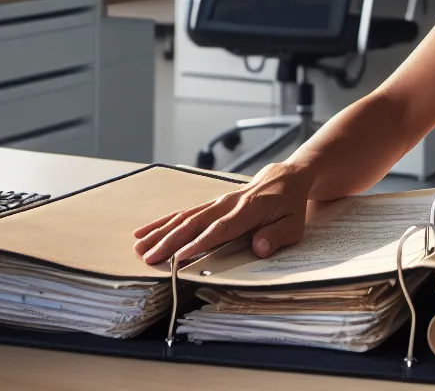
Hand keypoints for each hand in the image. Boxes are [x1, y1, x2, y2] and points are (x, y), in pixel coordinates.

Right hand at [132, 162, 313, 264]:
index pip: (220, 228)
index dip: (200, 242)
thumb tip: (259, 248)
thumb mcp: (294, 224)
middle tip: (149, 257)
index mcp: (249, 209)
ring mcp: (217, 202)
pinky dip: (163, 222)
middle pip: (194, 222)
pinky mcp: (211, 204)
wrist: (287, 177)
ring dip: (161, 232)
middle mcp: (228, 203)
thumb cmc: (289, 204)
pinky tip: (145, 231)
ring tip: (139, 247)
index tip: (180, 257)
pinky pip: (184, 213)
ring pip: (184, 216)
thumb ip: (277, 236)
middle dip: (170, 241)